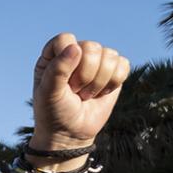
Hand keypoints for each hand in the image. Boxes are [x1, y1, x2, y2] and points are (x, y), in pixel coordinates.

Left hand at [30, 33, 130, 151]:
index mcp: (55, 53)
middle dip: (86, 76)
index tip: (64, 82)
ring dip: (99, 82)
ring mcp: (96, 62)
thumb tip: (76, 47)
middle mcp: (76, 52)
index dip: (69, 60)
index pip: (67, 39)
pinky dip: (114, 83)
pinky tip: (101, 93)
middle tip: (75, 92)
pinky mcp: (113, 72)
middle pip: (92, 47)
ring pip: (110, 55)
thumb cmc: (54, 112)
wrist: (70, 133)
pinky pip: (123, 65)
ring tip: (86, 94)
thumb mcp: (49, 93)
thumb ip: (58, 69)